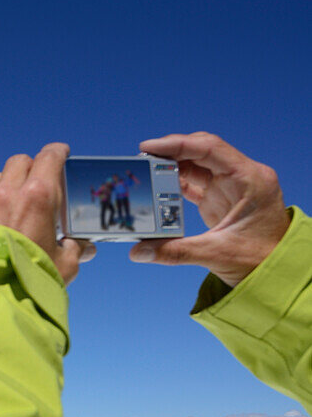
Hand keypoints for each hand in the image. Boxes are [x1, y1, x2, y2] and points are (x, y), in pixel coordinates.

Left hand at [0, 143, 94, 284]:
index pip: (49, 158)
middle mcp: (7, 194)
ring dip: (5, 184)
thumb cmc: (33, 280)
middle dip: (31, 167)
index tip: (62, 153)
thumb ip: (74, 249)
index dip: (57, 152)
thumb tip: (79, 247)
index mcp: (38, 197)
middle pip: (19, 162)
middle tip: (38, 183)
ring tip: (12, 203)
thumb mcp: (66, 264)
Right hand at [129, 133, 288, 285]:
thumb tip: (139, 251)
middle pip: (201, 152)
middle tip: (142, 158)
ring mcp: (231, 186)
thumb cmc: (261, 259)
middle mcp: (241, 176)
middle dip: (171, 152)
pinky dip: (175, 182)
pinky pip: (195, 182)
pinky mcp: (221, 198)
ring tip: (145, 171)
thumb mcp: (218, 253)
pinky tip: (157, 186)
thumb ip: (176, 251)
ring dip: (171, 167)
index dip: (177, 144)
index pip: (210, 149)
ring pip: (196, 165)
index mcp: (250, 179)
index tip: (149, 147)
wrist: (277, 272)